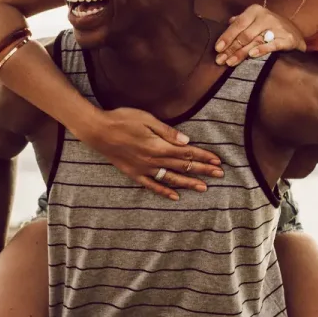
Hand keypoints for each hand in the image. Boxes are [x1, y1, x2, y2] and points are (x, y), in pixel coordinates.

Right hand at [76, 107, 225, 200]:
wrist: (97, 131)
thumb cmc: (122, 120)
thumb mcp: (147, 119)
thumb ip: (167, 132)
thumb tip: (186, 141)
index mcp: (158, 146)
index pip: (187, 153)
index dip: (203, 156)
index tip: (217, 160)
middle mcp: (153, 161)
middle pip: (183, 166)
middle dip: (202, 170)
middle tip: (219, 174)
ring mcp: (144, 169)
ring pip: (171, 179)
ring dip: (188, 183)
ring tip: (203, 188)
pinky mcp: (134, 173)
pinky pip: (152, 185)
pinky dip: (164, 191)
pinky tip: (175, 197)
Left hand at [214, 4, 306, 65]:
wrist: (295, 33)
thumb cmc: (269, 27)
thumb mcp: (255, 20)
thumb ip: (242, 21)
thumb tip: (228, 22)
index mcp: (255, 11)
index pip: (238, 24)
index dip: (226, 36)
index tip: (217, 49)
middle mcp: (266, 16)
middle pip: (245, 35)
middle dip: (231, 48)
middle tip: (221, 60)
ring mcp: (277, 27)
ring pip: (255, 41)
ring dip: (241, 53)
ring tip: (231, 63)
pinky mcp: (287, 38)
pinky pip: (273, 44)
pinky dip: (262, 49)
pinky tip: (252, 55)